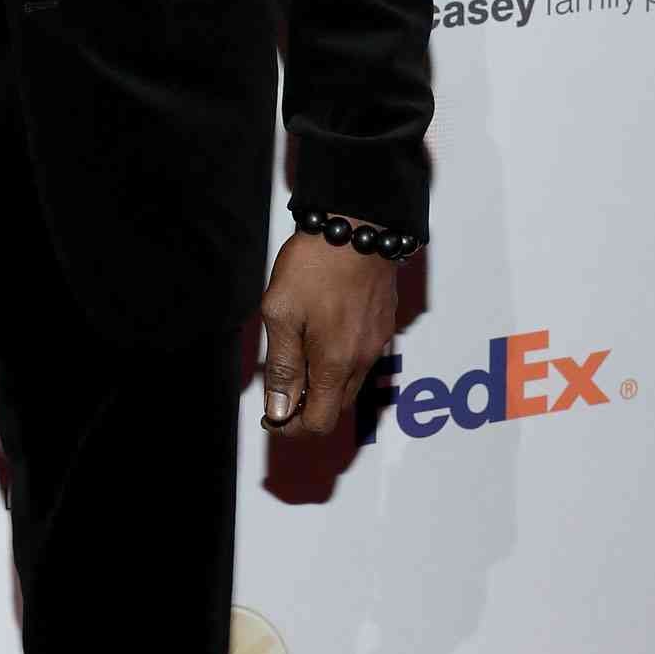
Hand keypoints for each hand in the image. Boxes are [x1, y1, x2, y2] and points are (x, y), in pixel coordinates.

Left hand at [259, 229, 399, 435]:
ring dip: (323, 383)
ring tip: (296, 354)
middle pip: (336, 408)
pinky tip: (320, 334)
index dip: (292, 427)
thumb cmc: (314, 265)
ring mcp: (377, 342)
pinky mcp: (383, 324)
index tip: (271, 415)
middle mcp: (363, 360)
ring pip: (350, 384)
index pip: (319, 423)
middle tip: (278, 386)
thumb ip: (281, 367)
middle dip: (307, 407)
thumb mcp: (280, 314)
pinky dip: (339, 362)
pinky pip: (361, 359)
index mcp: (336, 363)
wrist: (357, 225)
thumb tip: (280, 411)